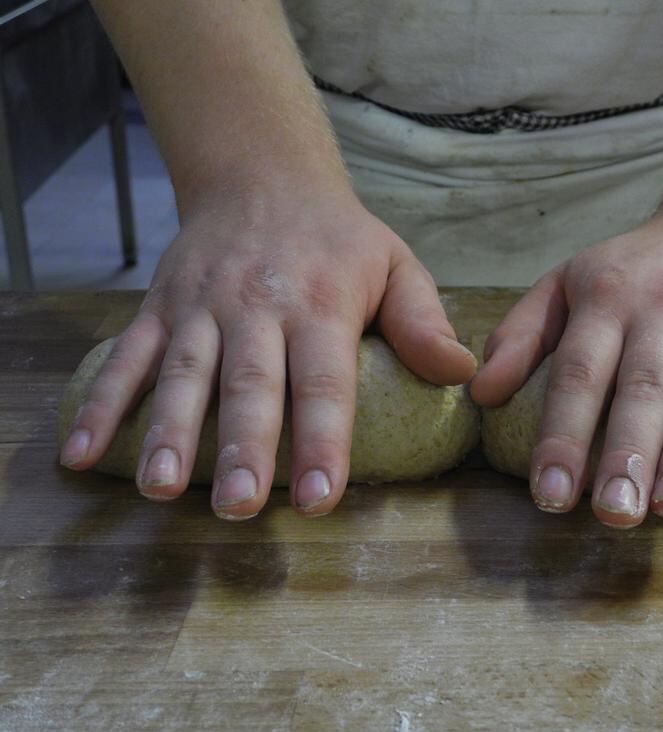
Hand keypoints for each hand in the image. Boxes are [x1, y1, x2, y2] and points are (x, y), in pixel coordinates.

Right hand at [59, 176, 475, 518]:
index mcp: (321, 302)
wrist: (262, 176)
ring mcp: (202, 307)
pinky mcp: (161, 307)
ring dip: (171, 432)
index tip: (321, 496)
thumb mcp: (395, 264)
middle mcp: (257, 307)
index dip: (323, 438)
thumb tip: (463, 374)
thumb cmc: (338, 239)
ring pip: (185, 375)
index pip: (324, 380)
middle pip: (250, 384)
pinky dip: (103, 404)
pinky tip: (82, 454)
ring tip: (162, 489)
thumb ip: (423, 321)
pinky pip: (128, 357)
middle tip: (242, 506)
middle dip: (245, 447)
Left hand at [471, 210, 662, 527]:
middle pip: (644, 385)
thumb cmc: (640, 270)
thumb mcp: (568, 282)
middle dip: (627, 452)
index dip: (563, 434)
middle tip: (614, 514)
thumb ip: (522, 334)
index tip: (550, 494)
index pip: (579, 372)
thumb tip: (482, 393)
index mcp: (606, 296)